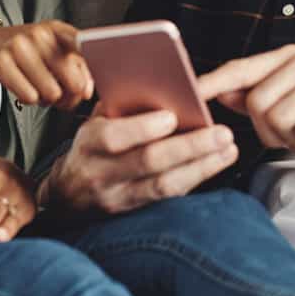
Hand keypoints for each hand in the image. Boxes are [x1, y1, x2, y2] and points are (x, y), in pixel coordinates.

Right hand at [0, 20, 93, 109]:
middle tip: (57, 98)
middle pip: (73, 77)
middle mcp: (38, 33)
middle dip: (68, 96)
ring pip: (52, 92)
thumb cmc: (12, 55)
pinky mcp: (1, 63)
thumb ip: (69, 65)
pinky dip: (27, 100)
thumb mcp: (42, 50)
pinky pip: (30, 97)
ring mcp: (19, 46)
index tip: (87, 89)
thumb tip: (88, 90)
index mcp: (53, 28)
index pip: (86, 50)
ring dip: (45, 100)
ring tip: (34, 89)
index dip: (89, 74)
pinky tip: (19, 90)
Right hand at [41, 105, 237, 213]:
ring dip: (201, 166)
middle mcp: (101, 173)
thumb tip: (155, 83)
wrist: (67, 195)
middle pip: (148, 162)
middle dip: (189, 147)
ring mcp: (118, 197)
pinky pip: (168, 196)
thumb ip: (119, 106)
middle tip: (221, 133)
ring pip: (164, 185)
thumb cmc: (90, 147)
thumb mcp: (93, 122)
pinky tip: (216, 163)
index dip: (143, 128)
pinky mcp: (134, 212)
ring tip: (227, 149)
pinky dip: (195, 178)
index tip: (172, 117)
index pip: (114, 137)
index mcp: (89, 143)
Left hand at [198, 45, 294, 184]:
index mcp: (291, 58)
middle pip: (257, 102)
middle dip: (271, 130)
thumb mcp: (286, 114)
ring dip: (294, 139)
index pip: (242, 69)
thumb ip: (252, 99)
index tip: (189, 92)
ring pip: (279, 120)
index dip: (213, 82)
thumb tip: (216, 89)